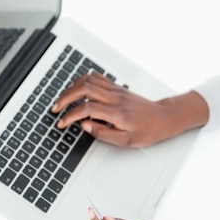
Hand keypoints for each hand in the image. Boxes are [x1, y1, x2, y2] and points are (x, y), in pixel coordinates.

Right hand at [52, 72, 207, 147]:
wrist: (164, 118)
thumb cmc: (148, 130)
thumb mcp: (127, 141)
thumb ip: (103, 134)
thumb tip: (84, 125)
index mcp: (118, 113)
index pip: (88, 108)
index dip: (71, 115)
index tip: (62, 123)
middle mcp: (116, 98)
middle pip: (85, 89)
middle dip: (65, 97)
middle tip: (55, 108)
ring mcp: (117, 90)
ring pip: (89, 80)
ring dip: (72, 88)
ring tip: (62, 99)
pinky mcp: (117, 87)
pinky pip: (97, 78)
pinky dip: (82, 80)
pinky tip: (76, 88)